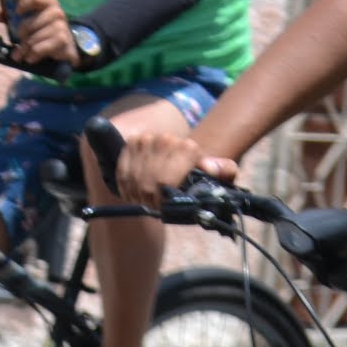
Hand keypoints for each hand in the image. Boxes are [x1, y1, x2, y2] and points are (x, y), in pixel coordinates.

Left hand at [0, 0, 75, 66]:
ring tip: (21, 55)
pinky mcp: (62, 40)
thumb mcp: (30, 22)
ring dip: (25, 48)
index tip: (16, 13)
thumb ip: (12, 17)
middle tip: (17, 44)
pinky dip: (33, 54)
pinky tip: (30, 58)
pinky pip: (41, 47)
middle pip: (29, 23)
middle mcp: (56, 12)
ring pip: (34, 37)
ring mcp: (61, 26)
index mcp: (48, 3)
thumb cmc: (44, 31)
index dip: (23, 4)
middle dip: (20, 36)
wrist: (66, 47)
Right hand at [117, 131, 237, 206]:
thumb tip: (211, 168)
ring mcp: (147, 138)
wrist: (185, 154)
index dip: (163, 200)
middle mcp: (166, 139)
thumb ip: (224, 171)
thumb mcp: (221, 175)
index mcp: (188, 148)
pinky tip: (131, 193)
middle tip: (153, 208)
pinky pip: (122, 168)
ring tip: (143, 201)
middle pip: (149, 181)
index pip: (165, 181)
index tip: (164, 208)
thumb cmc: (201, 172)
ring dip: (136, 193)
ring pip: (134, 176)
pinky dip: (124, 184)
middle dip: (149, 199)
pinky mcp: (132, 141)